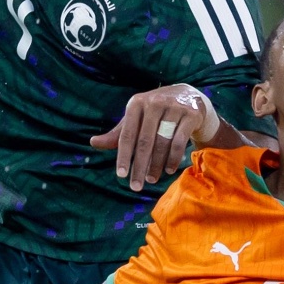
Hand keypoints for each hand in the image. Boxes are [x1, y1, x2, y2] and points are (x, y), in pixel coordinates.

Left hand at [90, 84, 219, 190]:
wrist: (189, 97)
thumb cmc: (156, 112)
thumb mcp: (136, 118)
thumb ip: (118, 133)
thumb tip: (93, 143)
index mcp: (136, 103)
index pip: (127, 134)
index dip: (123, 156)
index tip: (121, 175)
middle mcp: (154, 103)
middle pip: (144, 141)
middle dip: (139, 166)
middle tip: (135, 186)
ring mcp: (174, 107)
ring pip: (163, 142)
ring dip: (156, 165)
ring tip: (151, 179)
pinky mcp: (190, 114)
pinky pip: (179, 141)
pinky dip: (173, 159)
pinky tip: (168, 170)